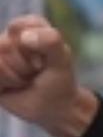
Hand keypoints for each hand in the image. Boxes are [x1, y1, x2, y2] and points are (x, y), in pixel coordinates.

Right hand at [0, 15, 94, 136]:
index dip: (33, 47)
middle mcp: (10, 37)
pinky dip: (6, 84)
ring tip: (25, 80)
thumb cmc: (59, 82)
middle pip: (5, 46)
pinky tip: (15, 86)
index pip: (17, 28)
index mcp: (28, 27)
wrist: (55, 109)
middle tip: (35, 72)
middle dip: (24, 65)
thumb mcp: (62, 60)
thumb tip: (24, 37)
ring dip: (15, 77)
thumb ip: (51, 41)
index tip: (44, 60)